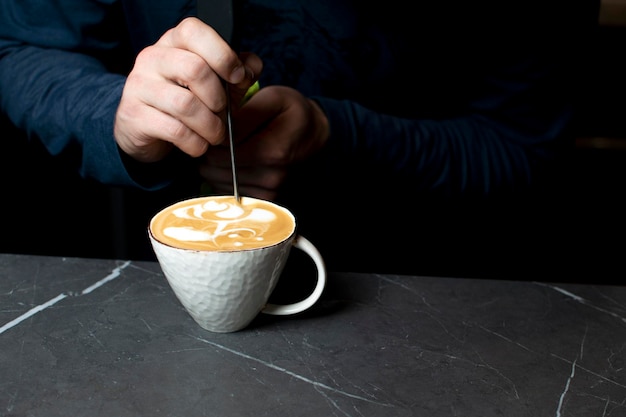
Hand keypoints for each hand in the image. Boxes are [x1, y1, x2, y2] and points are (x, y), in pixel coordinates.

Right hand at [114, 17, 261, 162]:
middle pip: (194, 69)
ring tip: (215, 134)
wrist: (146, 129)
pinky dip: (195, 143)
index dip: (223, 55)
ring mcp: (140, 86)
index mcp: (174, 42)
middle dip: (218, 98)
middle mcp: (153, 58)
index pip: (194, 31)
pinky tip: (198, 145)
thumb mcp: (217, 83)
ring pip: (185, 105)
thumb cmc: (187, 100)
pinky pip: (174, 130)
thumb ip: (238, 72)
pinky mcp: (134, 115)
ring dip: (210, 126)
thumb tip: (251, 67)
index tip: (238, 77)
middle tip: (222, 113)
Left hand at [200, 85, 329, 199]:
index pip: (220, 151)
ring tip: (226, 148)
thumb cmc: (292, 113)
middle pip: (215, 169)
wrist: (315, 135)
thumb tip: (218, 133)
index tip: (215, 125)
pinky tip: (232, 163)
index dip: (210, 136)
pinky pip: (226, 191)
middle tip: (217, 135)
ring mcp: (268, 191)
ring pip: (216, 181)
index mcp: (273, 151)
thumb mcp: (274, 98)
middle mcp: (271, 177)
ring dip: (214, 165)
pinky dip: (223, 177)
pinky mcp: (264, 199)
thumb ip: (245, 114)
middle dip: (210, 151)